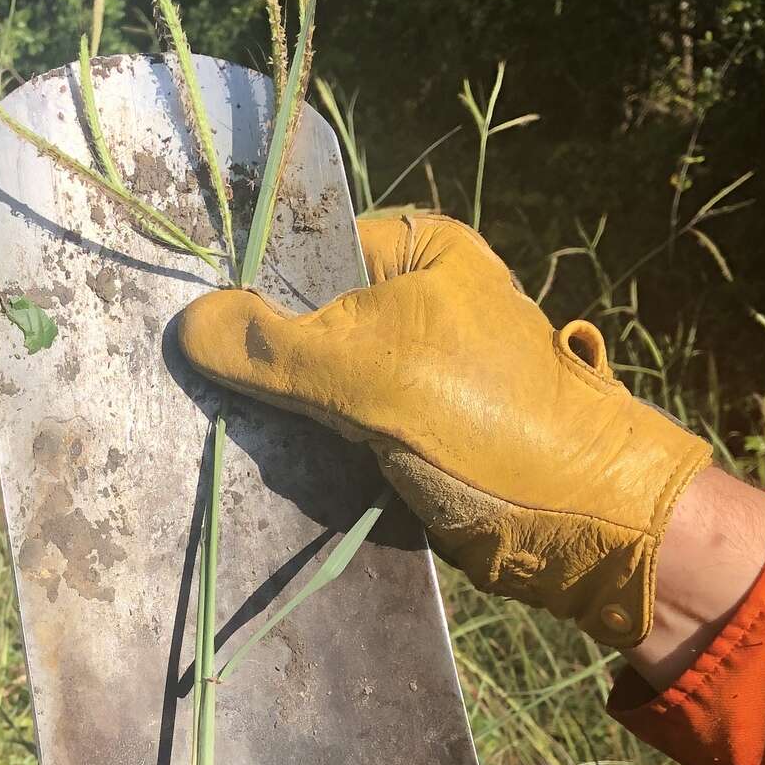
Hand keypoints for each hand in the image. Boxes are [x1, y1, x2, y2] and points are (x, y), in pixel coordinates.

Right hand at [178, 211, 711, 647]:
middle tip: (195, 384)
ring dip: (273, 409)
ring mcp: (406, 369)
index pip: (302, 245)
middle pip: (299, 315)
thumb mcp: (375, 368)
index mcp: (416, 249)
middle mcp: (411, 299)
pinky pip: (327, 427)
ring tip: (220, 425)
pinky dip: (298, 445)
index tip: (186, 321)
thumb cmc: (492, 419)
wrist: (579, 520)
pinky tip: (259, 457)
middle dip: (255, 356)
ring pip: (308, 379)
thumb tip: (188, 324)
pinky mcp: (400, 431)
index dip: (245, 282)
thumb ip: (276, 345)